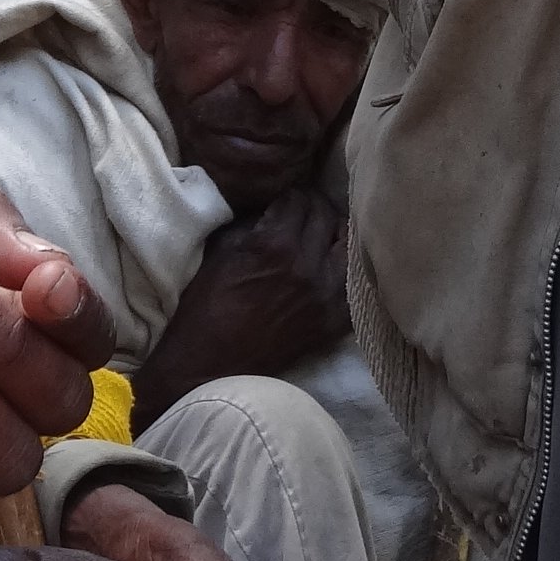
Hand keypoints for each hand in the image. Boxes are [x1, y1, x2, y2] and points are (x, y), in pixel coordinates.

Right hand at [136, 183, 348, 418]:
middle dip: (313, 208)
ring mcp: (326, 295)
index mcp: (276, 244)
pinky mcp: (333, 321)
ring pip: (349, 246)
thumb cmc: (205, 307)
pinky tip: (331, 267)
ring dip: (334, 235)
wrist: (210, 365)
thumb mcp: (220, 251)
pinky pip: (354, 284)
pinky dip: (344, 270)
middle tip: (302, 213)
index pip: (300, 199)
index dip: (290, 195)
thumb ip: (251, 223)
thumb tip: (272, 206)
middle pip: (328, 216)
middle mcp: (308, 266)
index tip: (284, 200)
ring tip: (321, 237)